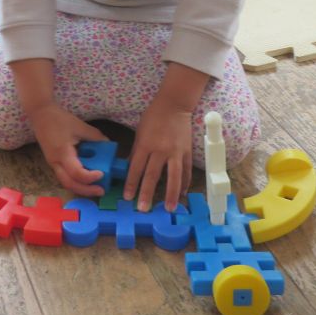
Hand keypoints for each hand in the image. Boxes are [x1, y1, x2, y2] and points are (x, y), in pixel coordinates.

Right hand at [27, 102, 107, 196]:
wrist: (40, 114)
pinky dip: (76, 180)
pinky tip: (86, 177)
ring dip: (81, 187)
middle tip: (101, 191)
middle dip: (86, 190)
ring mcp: (52, 164)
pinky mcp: (53, 162)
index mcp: (62, 153)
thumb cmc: (59, 119)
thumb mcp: (80, 126)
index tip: (102, 173)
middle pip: (69, 184)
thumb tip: (109, 146)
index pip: (76, 172)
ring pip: (66, 182)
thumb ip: (95, 137)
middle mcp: (56, 162)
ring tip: (96, 187)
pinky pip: (64, 176)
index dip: (90, 177)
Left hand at [124, 96, 192, 212]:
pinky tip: (182, 193)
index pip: (136, 168)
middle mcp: (160, 150)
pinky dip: (185, 183)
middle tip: (143, 209)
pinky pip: (186, 170)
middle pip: (153, 175)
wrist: (174, 105)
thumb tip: (130, 169)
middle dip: (147, 193)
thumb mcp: (139, 132)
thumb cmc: (153, 118)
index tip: (128, 198)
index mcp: (145, 144)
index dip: (131, 183)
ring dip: (171, 194)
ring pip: (174, 176)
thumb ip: (136, 151)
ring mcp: (176, 152)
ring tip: (169, 208)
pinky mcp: (187, 152)